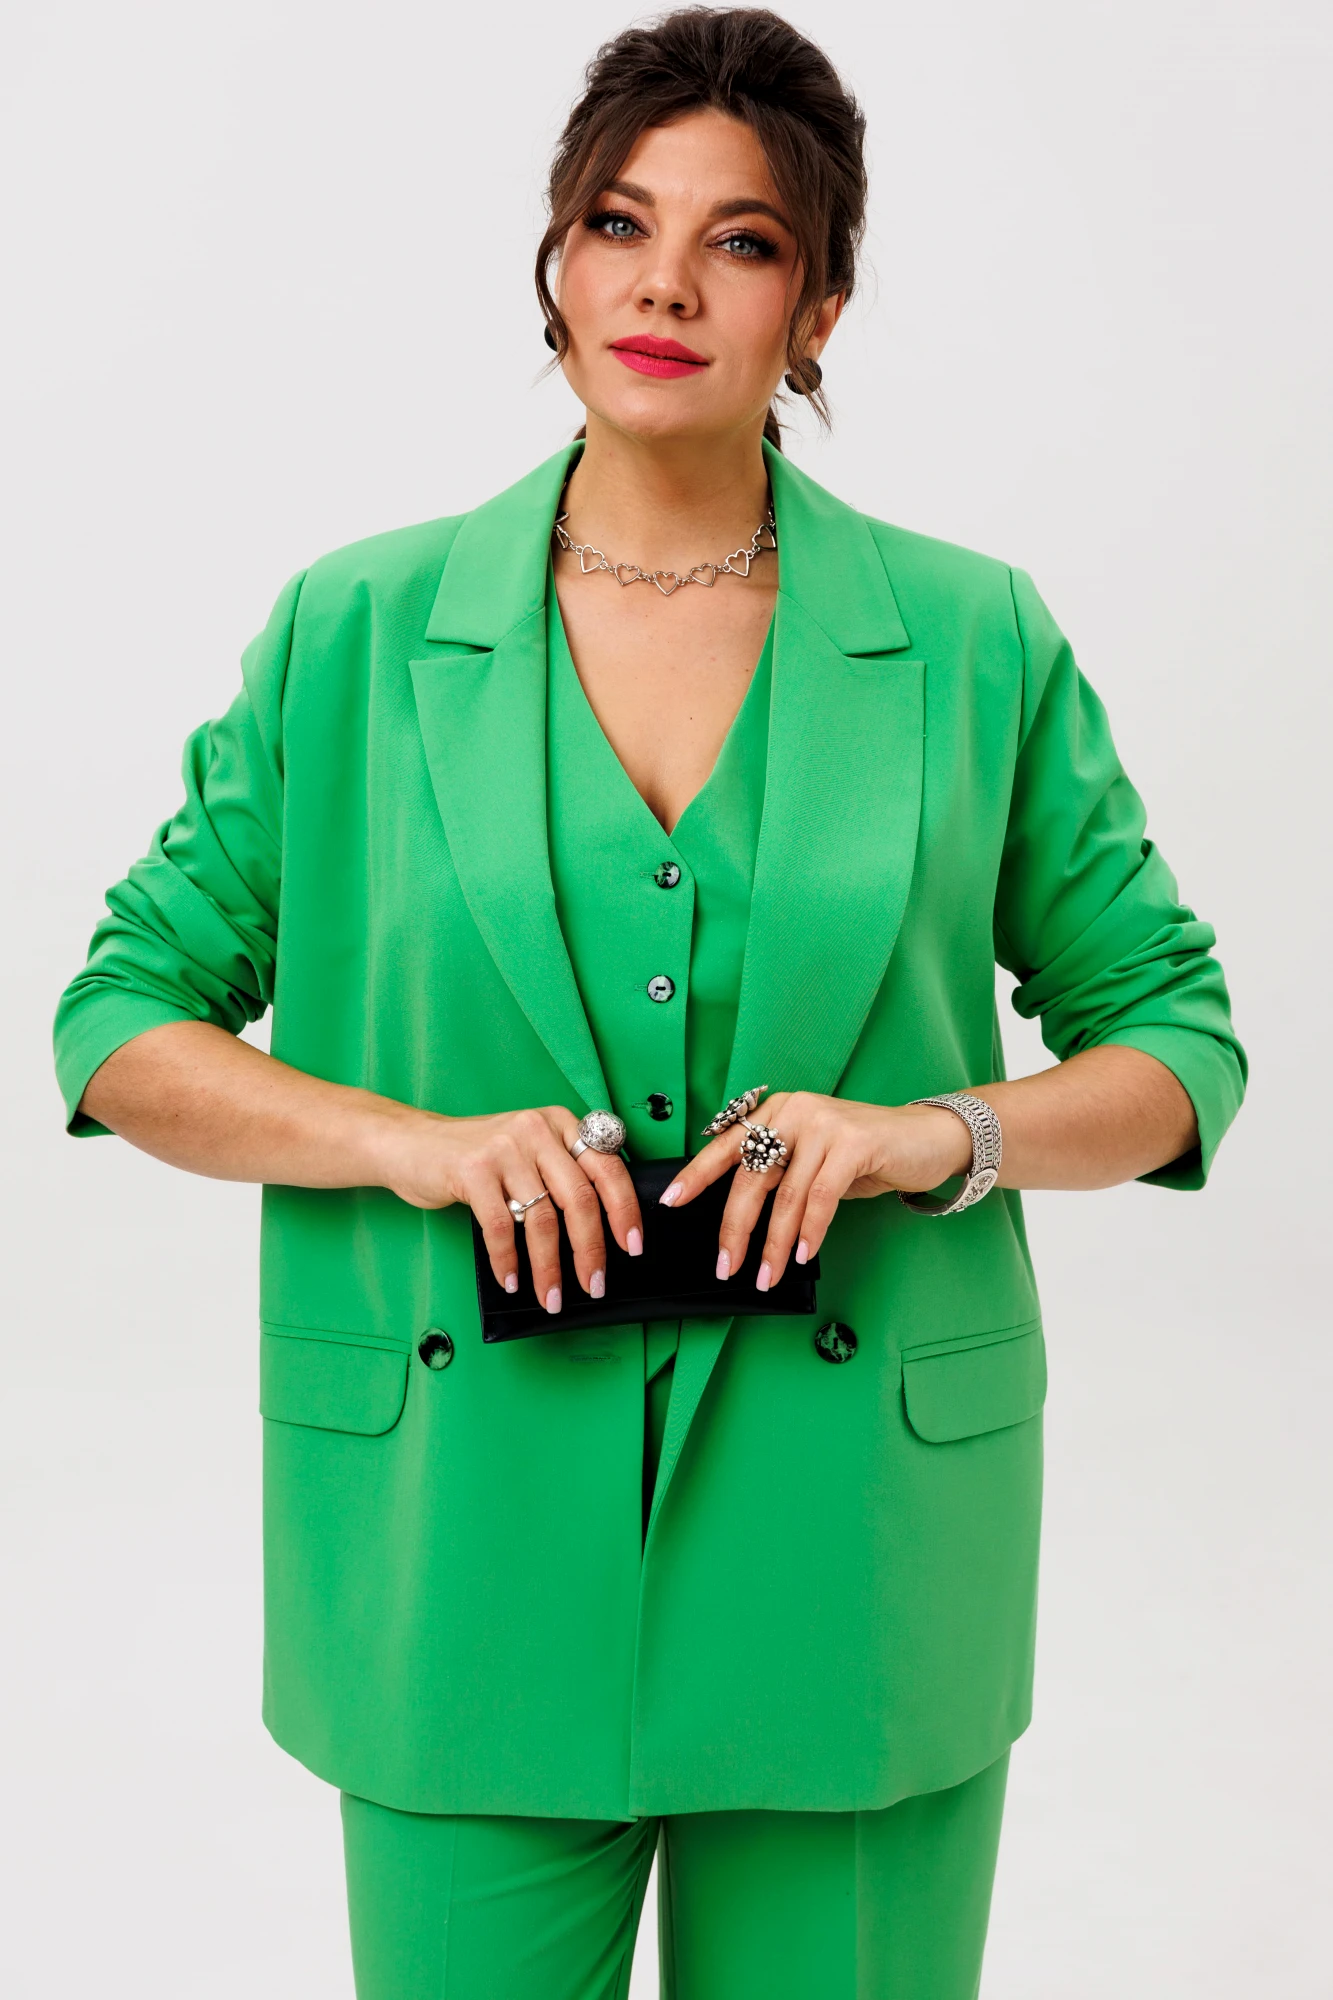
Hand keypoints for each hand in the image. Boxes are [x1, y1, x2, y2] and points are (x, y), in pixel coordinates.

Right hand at [366, 1104, 642, 1313]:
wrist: (413, 1144)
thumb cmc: (478, 1158)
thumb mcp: (529, 1151)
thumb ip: (563, 1173)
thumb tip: (604, 1231)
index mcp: (561, 1122)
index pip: (608, 1168)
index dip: (625, 1211)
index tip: (633, 1247)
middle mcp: (536, 1129)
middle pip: (579, 1198)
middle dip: (590, 1250)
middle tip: (593, 1285)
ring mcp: (504, 1147)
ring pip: (541, 1218)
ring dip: (549, 1267)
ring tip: (551, 1296)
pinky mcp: (472, 1169)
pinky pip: (500, 1227)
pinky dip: (508, 1261)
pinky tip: (512, 1280)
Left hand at [658, 1092, 972, 1290]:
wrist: (926, 1138)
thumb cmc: (864, 1154)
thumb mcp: (811, 1159)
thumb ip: (778, 1175)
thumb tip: (737, 1220)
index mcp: (775, 1111)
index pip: (726, 1144)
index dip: (696, 1175)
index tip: (670, 1202)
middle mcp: (794, 1111)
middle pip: (751, 1177)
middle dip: (735, 1228)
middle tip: (726, 1266)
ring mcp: (824, 1123)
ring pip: (786, 1196)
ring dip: (774, 1243)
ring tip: (766, 1276)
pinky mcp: (854, 1142)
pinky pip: (821, 1197)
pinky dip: (810, 1232)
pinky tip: (804, 1255)